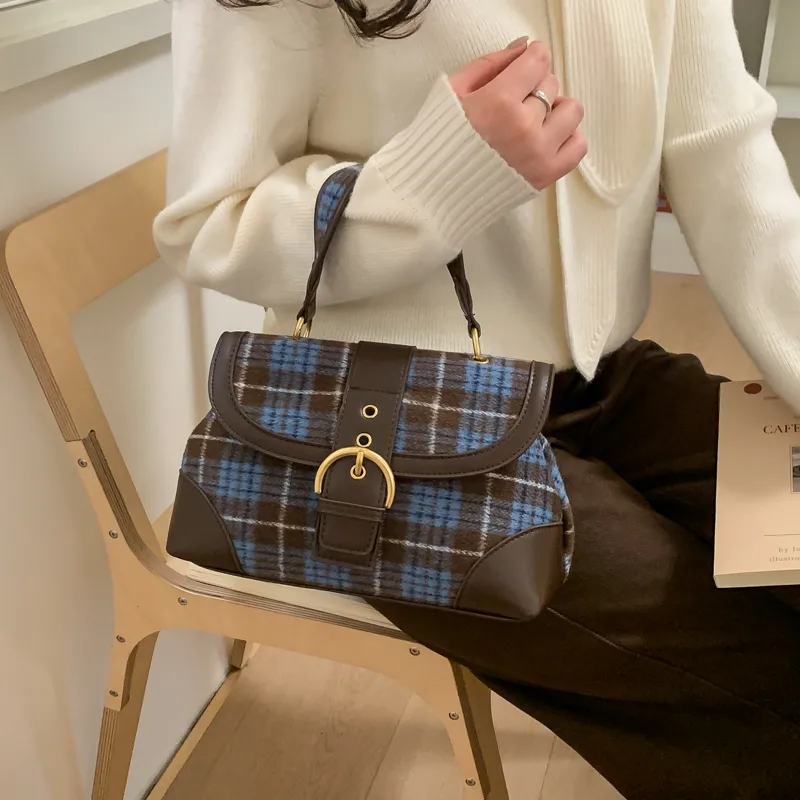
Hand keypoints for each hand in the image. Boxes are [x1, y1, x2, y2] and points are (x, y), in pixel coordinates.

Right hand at [450, 41, 586, 190]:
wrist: (437, 191)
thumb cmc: (442, 142)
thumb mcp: (454, 91)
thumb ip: (490, 64)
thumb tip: (523, 48)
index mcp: (499, 102)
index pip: (538, 60)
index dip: (530, 59)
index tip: (524, 67)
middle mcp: (523, 127)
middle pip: (551, 84)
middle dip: (534, 87)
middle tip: (515, 102)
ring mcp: (538, 153)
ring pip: (572, 111)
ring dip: (556, 110)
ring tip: (535, 121)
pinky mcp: (546, 175)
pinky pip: (578, 146)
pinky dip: (568, 137)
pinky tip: (547, 138)